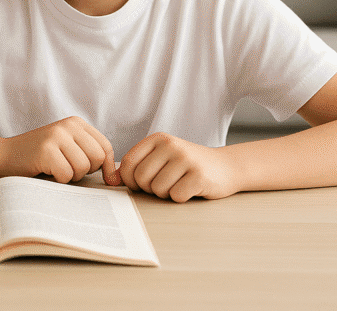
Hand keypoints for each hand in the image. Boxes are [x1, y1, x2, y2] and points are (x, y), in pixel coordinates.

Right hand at [4, 116, 119, 184]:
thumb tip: (116, 177)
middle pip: (97, 158)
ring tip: (55, 169)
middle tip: (68, 169)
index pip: (105, 147)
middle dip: (86, 171)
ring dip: (70, 176)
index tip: (105, 179)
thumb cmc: (39, 157)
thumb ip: (89, 155)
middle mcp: (68, 125)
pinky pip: (66, 175)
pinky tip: (46, 171)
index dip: (107, 167)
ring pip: (83, 168)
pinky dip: (58, 180)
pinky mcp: (46, 150)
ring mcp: (56, 136)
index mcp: (76, 123)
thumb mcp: (67, 148)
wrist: (5, 155)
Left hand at [120, 132, 237, 201]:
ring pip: (158, 189)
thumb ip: (137, 166)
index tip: (140, 184)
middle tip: (165, 184)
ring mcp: (186, 159)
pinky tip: (190, 188)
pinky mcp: (199, 176)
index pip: (129, 162)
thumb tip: (110, 179)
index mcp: (158, 138)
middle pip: (141, 178)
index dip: (130, 179)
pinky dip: (181, 197)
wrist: (226, 167)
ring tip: (178, 184)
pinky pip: (176, 196)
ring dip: (166, 194)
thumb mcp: (161, 158)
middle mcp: (171, 145)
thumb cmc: (187, 166)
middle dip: (149, 189)